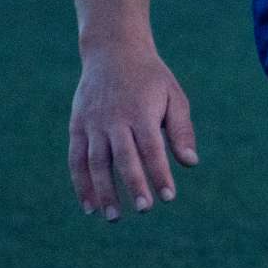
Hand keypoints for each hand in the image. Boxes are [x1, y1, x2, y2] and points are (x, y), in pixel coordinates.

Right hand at [68, 41, 198, 220]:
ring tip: (114, 217)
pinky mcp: (77, 126)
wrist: (113, 50)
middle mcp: (115, 119)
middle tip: (144, 210)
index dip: (160, 174)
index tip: (168, 197)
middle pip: (124, 158)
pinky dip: (81, 183)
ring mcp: (93, 123)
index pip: (152, 149)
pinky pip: (76, 159)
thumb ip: (181, 130)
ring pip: (97, 162)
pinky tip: (90, 207)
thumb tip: (190, 162)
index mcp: (141, 112)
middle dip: (134, 185)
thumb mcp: (173, 95)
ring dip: (104, 191)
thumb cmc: (150, 78)